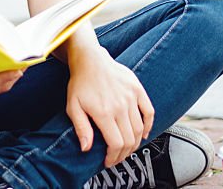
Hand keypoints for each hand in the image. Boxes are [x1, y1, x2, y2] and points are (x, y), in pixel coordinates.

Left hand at [65, 46, 154, 167]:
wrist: (91, 60)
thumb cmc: (81, 83)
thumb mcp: (73, 107)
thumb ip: (81, 128)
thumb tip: (86, 148)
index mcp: (104, 112)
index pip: (116, 144)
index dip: (113, 157)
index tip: (108, 161)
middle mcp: (120, 106)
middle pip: (130, 140)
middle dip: (123, 154)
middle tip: (117, 158)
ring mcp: (131, 97)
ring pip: (140, 129)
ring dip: (135, 143)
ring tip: (127, 149)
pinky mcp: (137, 90)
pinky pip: (149, 112)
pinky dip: (149, 126)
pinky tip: (143, 134)